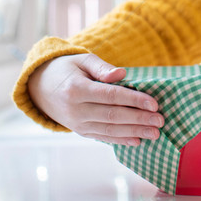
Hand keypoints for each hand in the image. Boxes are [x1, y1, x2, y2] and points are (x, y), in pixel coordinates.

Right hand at [28, 53, 162, 145]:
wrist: (39, 88)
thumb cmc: (66, 69)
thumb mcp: (82, 60)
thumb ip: (102, 67)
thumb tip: (122, 74)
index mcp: (76, 89)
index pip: (110, 96)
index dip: (133, 100)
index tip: (153, 103)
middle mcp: (75, 109)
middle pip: (112, 116)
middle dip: (139, 119)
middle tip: (160, 120)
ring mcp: (77, 123)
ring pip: (110, 130)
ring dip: (134, 132)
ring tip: (155, 133)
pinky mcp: (80, 131)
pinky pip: (103, 137)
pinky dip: (121, 140)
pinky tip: (138, 140)